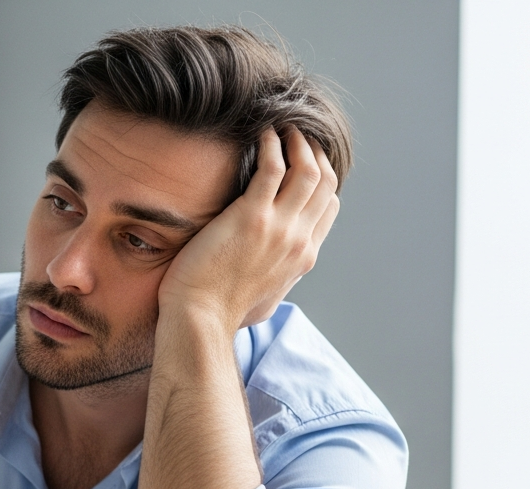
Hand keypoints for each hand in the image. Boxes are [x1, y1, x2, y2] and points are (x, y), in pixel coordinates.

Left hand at [157, 127, 339, 331]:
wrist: (201, 319)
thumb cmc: (221, 313)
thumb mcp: (264, 300)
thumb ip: (276, 281)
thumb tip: (275, 279)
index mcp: (303, 257)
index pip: (328, 206)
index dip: (322, 177)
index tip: (306, 159)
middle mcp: (299, 240)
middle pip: (324, 183)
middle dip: (314, 152)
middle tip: (297, 134)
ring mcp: (279, 228)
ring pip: (308, 170)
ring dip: (298, 142)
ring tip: (284, 126)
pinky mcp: (251, 217)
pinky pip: (273, 168)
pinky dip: (272, 145)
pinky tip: (263, 134)